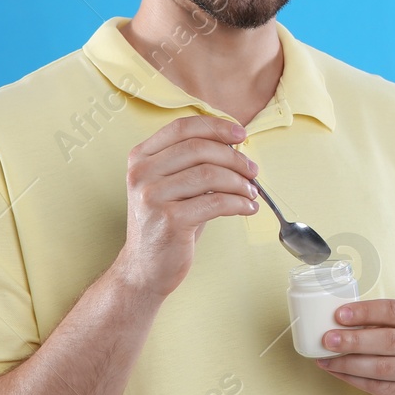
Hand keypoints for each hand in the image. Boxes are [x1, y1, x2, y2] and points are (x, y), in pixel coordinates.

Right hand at [114, 114, 257, 298]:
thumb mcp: (173, 185)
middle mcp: (141, 173)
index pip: (182, 127)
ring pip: (210, 174)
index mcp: (141, 157)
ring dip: (239, 182)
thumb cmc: (167, 222)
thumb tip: (234, 145)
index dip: (215, 126)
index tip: (240, 134)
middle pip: (199, 148)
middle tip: (252, 171)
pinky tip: (247, 208)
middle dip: (234, 158)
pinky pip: (216, 202)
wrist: (145, 268)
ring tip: (251, 192)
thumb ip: (193, 162)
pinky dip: (239, 203)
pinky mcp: (168, 219)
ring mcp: (152, 196)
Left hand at [314, 299, 394, 394]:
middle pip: (389, 340)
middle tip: (328, 339)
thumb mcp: (391, 331)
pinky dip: (352, 378)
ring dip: (349, 362)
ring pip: (382, 366)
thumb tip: (332, 321)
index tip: (339, 315)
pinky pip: (377, 386)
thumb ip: (369, 324)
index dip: (365, 312)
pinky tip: (335, 372)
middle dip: (354, 340)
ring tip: (326, 358)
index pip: (393, 310)